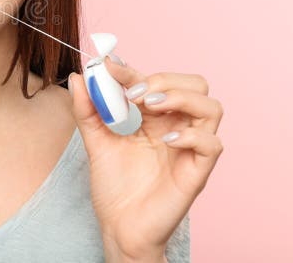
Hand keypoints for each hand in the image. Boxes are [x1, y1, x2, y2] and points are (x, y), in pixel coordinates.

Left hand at [69, 57, 223, 259]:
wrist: (118, 226)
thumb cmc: (113, 184)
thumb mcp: (94, 141)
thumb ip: (87, 110)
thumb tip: (80, 78)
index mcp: (154, 115)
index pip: (155, 79)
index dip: (132, 70)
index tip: (107, 67)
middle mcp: (176, 126)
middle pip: (195, 84)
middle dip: (165, 79)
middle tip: (135, 94)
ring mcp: (189, 148)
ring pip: (212, 107)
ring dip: (182, 98)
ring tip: (151, 106)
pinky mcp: (197, 171)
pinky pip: (212, 144)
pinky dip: (191, 136)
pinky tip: (165, 141)